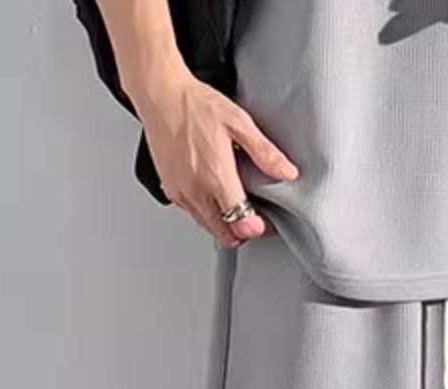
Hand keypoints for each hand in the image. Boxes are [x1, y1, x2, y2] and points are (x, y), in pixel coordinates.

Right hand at [125, 64, 299, 247]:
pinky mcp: (169, 188)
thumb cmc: (194, 105)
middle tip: (255, 216)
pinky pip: (191, 212)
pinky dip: (206, 212)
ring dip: (224, 223)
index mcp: (216, 178)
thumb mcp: (239, 123)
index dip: (257, 227)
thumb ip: (265, 153)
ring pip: (207, 226)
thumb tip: (287, 172)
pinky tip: (214, 193)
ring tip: (237, 204)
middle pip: (224, 233)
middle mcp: (195, 191)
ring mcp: (179, 192)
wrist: (160, 95)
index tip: (265, 220)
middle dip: (243, 230)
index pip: (241, 224)